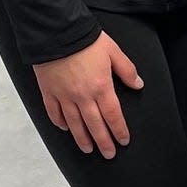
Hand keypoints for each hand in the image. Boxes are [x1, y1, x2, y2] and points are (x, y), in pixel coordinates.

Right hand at [32, 32, 143, 158]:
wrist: (57, 31)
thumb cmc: (86, 39)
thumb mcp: (113, 51)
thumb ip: (127, 70)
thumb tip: (138, 84)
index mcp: (101, 86)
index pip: (113, 115)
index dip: (119, 130)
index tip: (123, 141)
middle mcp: (83, 96)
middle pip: (95, 125)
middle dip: (103, 142)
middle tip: (109, 154)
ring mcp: (64, 96)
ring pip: (75, 124)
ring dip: (82, 139)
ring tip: (88, 149)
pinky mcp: (49, 92)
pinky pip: (54, 113)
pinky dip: (60, 124)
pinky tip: (66, 129)